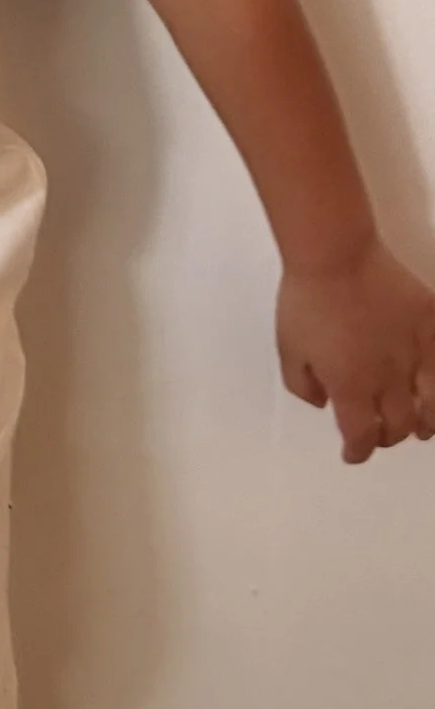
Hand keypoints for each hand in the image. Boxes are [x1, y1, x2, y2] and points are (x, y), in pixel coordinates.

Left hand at [277, 238, 434, 462]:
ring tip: (422, 429)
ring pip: (431, 403)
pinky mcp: (431, 325)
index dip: (358, 451)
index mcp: (351, 388)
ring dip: (425, 422)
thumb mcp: (287, 348)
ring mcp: (415, 352)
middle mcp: (389, 379)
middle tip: (381, 434)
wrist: (335, 255)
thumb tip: (324, 402)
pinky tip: (434, 386)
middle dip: (388, 437)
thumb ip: (301, 384)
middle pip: (397, 425)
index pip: (361, 436)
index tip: (353, 453)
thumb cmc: (305, 300)